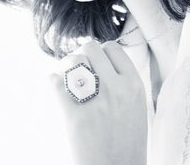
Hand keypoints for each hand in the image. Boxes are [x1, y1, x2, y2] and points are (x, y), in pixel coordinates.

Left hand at [47, 40, 146, 164]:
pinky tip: (54, 85)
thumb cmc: (128, 141)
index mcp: (134, 84)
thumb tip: (102, 64)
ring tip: (65, 76)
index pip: (113, 48)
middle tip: (78, 68)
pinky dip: (53, 82)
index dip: (101, 53)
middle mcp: (116, 88)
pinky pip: (57, 85)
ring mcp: (95, 101)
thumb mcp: (137, 105)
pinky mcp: (75, 116)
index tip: (96, 62)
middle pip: (91, 49)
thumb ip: (123, 83)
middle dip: (82, 56)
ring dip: (66, 66)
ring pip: (73, 62)